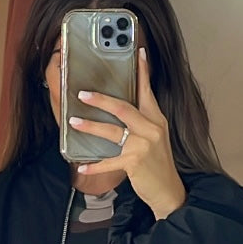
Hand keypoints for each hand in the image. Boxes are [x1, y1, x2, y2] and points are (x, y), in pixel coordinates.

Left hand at [68, 47, 186, 220]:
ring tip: (74, 122)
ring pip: (112, 131)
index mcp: (156, 119)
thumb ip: (142, 122)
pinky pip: (109, 161)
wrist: (168, 190)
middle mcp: (151, 129)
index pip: (147, 91)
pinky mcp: (135, 162)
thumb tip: (120, 110)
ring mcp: (143, 145)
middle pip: (123, 108)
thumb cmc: (158, 164)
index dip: (142, 72)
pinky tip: (81, 167)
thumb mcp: (155, 138)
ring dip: (91, 127)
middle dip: (102, 100)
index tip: (138, 53)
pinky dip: (94, 166)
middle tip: (83, 94)